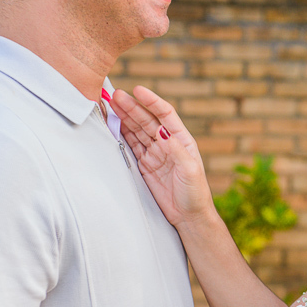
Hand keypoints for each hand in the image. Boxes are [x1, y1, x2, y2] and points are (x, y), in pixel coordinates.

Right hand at [109, 86, 215, 230]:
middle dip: (132, 107)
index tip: (138, 90)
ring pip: (137, 130)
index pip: (165, 114)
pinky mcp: (145, 165)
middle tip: (115, 96)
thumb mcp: (190, 171)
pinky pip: (132, 145)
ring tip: (110, 104)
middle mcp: (168, 143)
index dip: (152, 101)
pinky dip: (122, 134)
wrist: (188, 216)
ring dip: (125, 117)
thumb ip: (176, 150)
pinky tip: (113, 124)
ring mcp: (155, 153)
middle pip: (147, 120)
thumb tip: (161, 131)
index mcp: (182, 139)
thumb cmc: (195, 193)